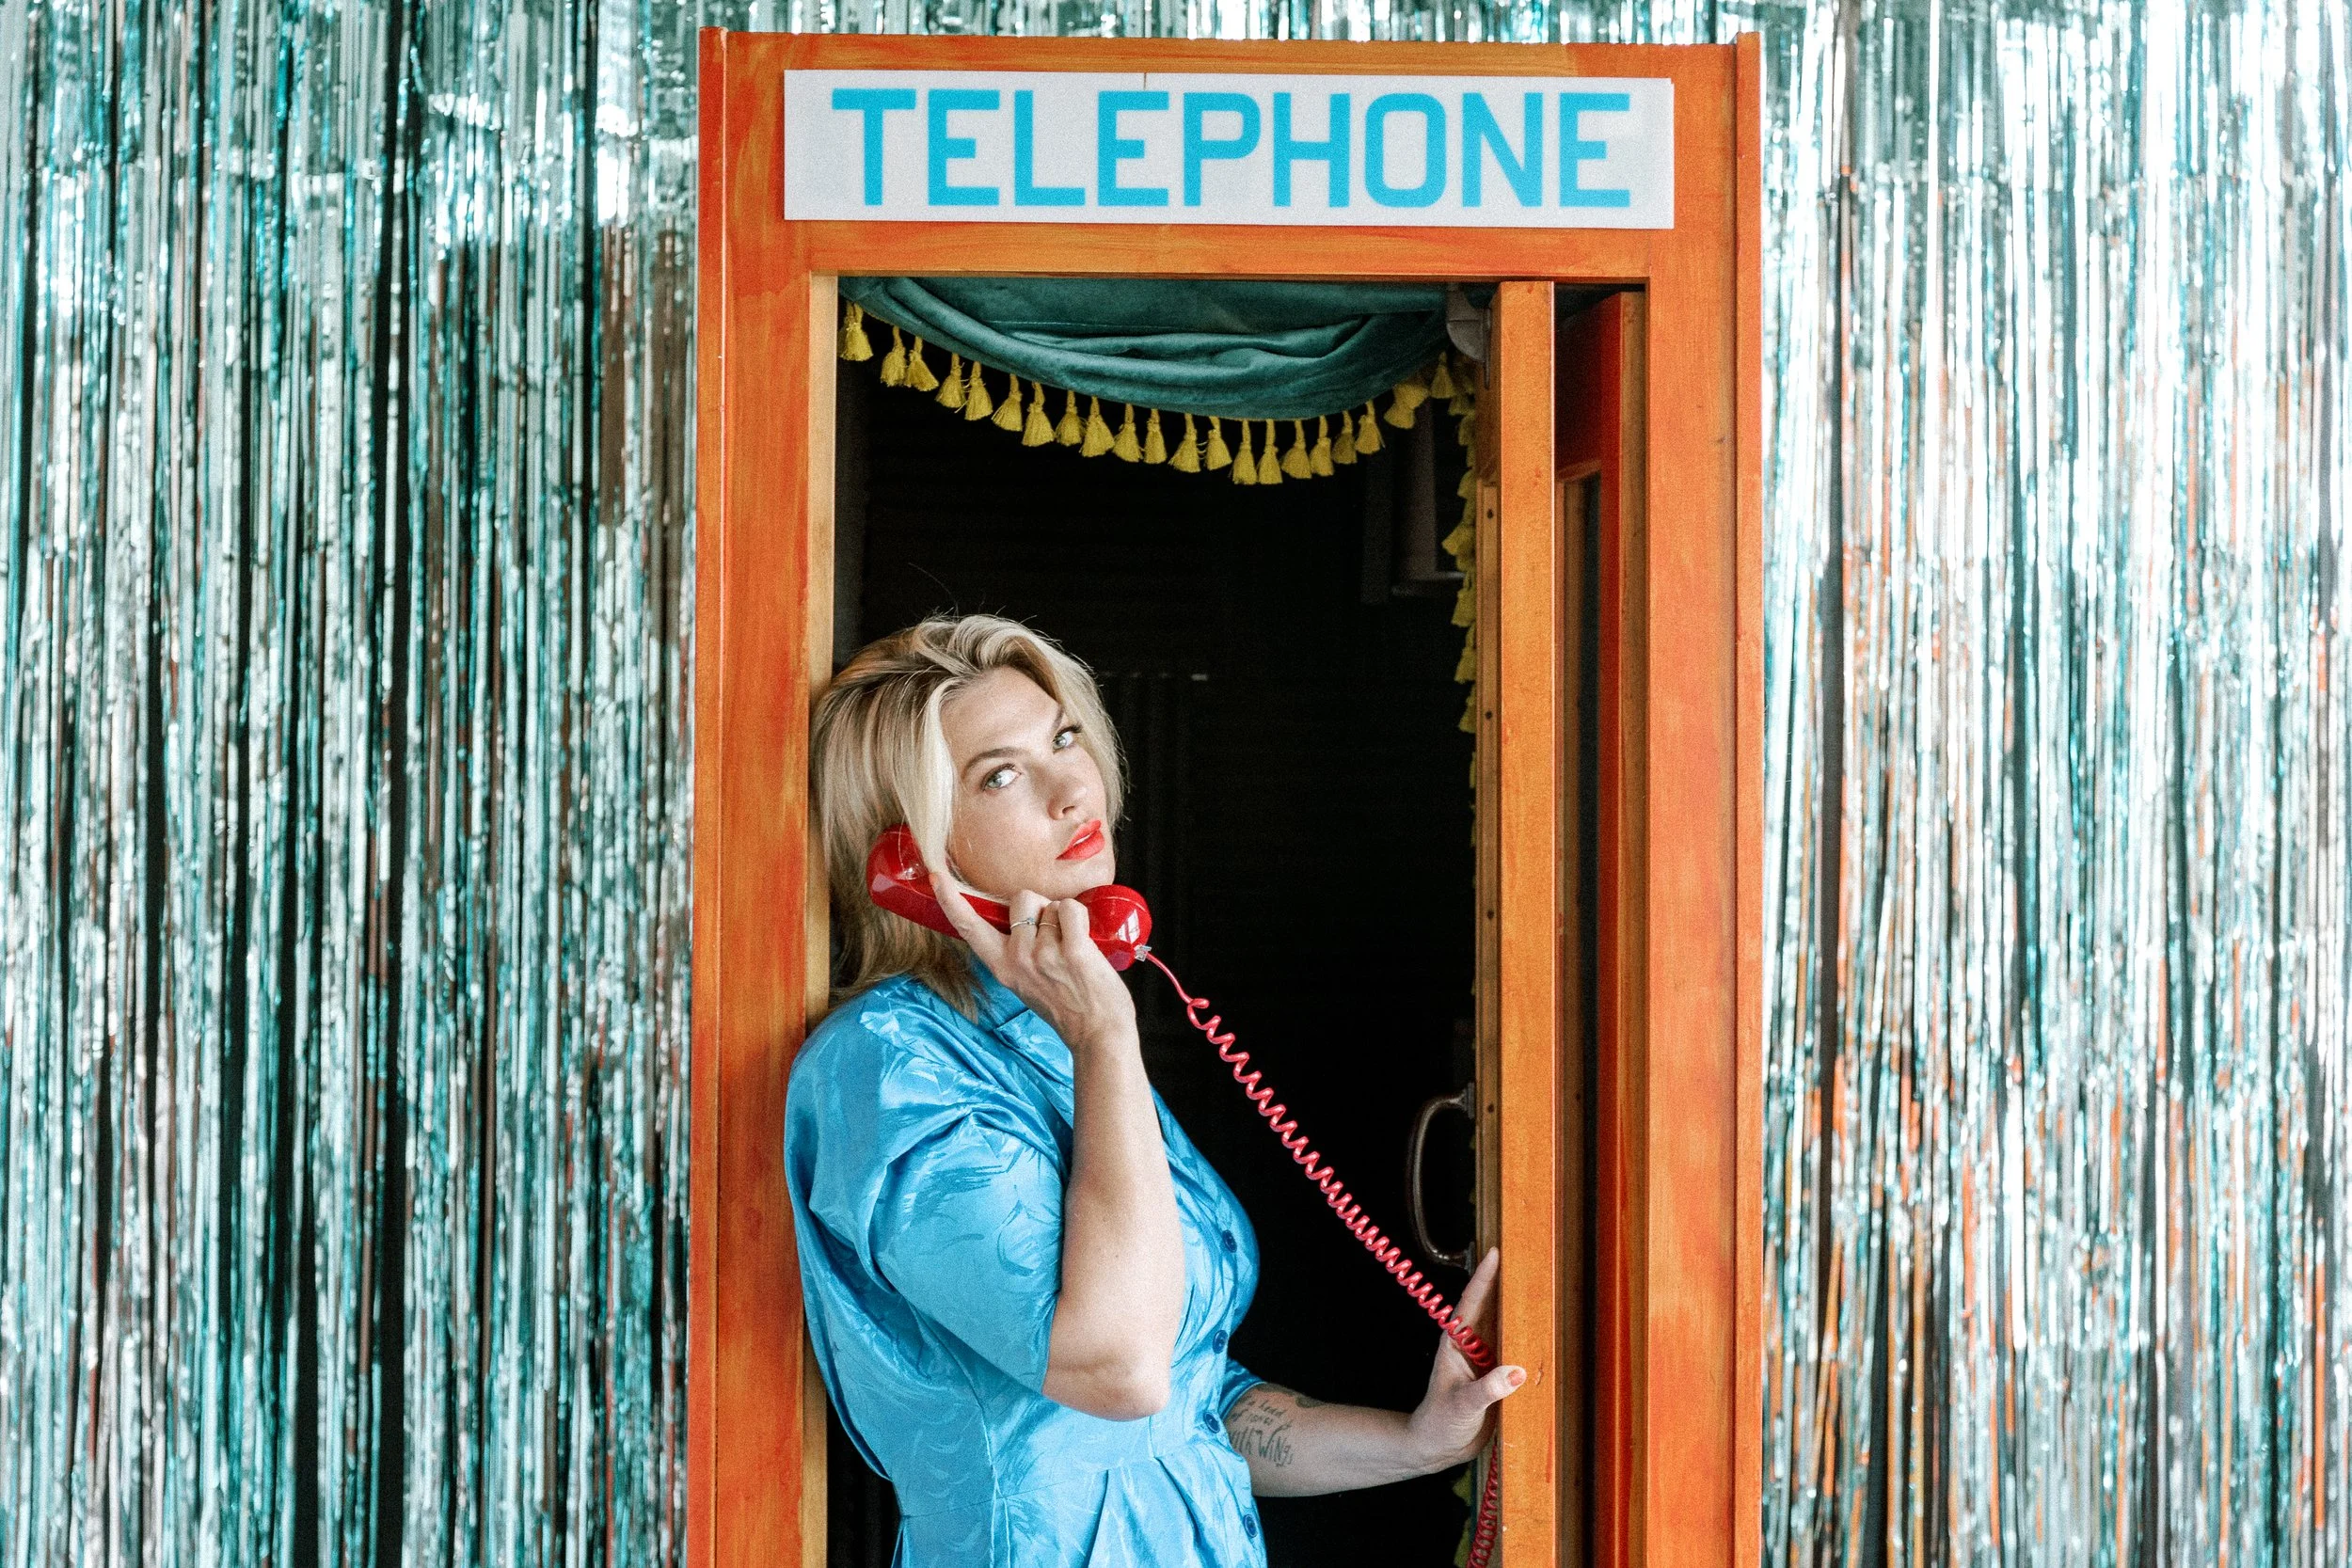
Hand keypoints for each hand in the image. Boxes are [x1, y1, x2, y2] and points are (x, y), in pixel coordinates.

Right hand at [935, 881, 1137, 1052]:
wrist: (1098, 1035)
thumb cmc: (1067, 1008)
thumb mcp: (1026, 984)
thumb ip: (1017, 953)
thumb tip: (1025, 916)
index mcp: (1002, 967)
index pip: (969, 927)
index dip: (951, 900)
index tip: (935, 876)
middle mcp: (1017, 958)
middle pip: (1022, 898)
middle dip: (1041, 906)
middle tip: (1056, 938)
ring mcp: (1042, 955)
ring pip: (1051, 904)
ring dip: (1064, 918)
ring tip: (1072, 949)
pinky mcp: (1072, 951)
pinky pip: (1071, 909)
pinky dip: (1081, 918)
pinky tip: (1085, 944)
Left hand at [1402, 1248, 1524, 1470]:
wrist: (1438, 1447)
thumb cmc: (1439, 1422)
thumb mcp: (1462, 1405)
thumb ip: (1488, 1389)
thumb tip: (1517, 1372)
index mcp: (1457, 1343)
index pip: (1472, 1302)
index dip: (1485, 1277)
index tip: (1496, 1251)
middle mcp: (1473, 1346)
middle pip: (1493, 1308)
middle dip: (1509, 1284)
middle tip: (1530, 1259)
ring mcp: (1487, 1360)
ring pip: (1507, 1328)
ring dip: (1522, 1311)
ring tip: (1545, 1289)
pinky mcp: (1499, 1377)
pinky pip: (1517, 1353)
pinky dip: (1531, 1342)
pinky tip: (1549, 1336)